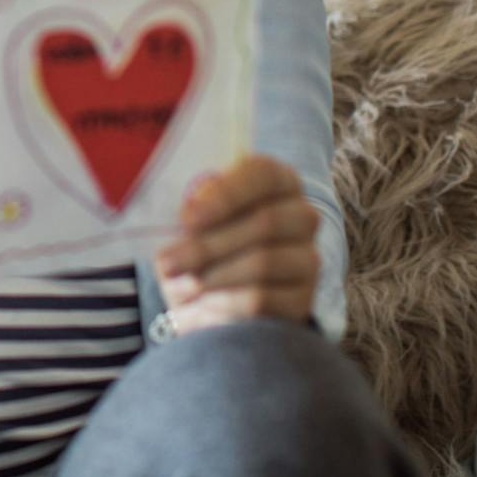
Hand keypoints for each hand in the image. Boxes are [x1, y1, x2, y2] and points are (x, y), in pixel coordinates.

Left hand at [152, 155, 320, 333]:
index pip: (264, 173)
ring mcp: (308, 259)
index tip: (188, 217)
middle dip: (209, 245)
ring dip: (213, 275)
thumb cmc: (200, 241)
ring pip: (264, 262)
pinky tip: (204, 303)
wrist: (211, 294)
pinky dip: (226, 302)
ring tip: (181, 283)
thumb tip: (191, 214)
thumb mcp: (191, 221)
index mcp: (276, 181)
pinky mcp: (303, 299)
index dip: (226, 194)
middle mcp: (302, 215)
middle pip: (266, 222)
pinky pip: (265, 299)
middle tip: (168, 262)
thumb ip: (193, 209)